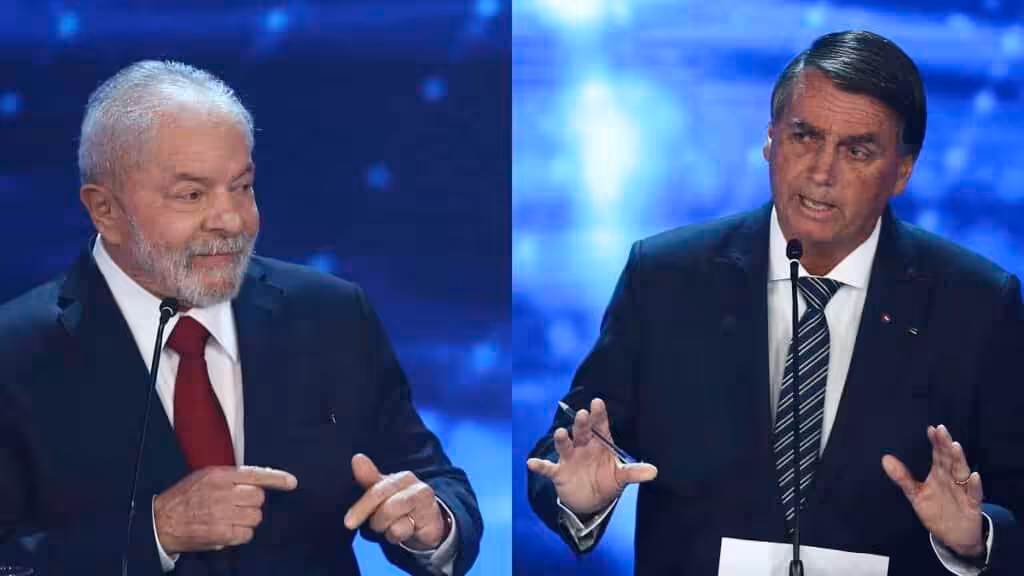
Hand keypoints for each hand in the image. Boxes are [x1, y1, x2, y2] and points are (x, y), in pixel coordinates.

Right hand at [154, 465, 297, 554]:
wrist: (160, 522)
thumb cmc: (183, 499)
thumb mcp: (204, 477)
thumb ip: (230, 477)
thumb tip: (257, 480)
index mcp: (219, 475)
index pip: (255, 474)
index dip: (277, 479)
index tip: (292, 482)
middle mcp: (222, 493)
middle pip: (258, 498)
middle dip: (253, 503)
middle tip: (239, 506)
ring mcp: (222, 514)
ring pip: (255, 517)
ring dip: (247, 519)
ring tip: (230, 518)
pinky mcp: (220, 534)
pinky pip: (247, 534)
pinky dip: (241, 534)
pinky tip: (228, 530)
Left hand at [343, 453, 447, 550]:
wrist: (426, 524)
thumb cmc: (400, 507)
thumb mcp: (382, 495)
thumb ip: (369, 479)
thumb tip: (357, 458)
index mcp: (399, 478)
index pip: (376, 490)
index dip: (361, 507)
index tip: (348, 522)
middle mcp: (413, 484)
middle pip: (384, 505)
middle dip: (375, 520)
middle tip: (375, 526)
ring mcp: (423, 498)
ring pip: (392, 516)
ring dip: (386, 527)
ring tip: (391, 526)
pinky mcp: (431, 515)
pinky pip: (405, 528)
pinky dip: (398, 534)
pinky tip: (404, 529)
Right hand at [526, 397, 656, 515]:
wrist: (589, 499)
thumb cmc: (606, 479)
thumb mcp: (621, 477)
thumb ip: (635, 472)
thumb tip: (655, 471)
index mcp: (599, 443)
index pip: (600, 425)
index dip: (599, 414)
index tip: (598, 402)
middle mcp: (583, 446)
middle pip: (582, 432)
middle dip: (582, 424)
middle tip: (583, 415)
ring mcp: (570, 458)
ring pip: (565, 445)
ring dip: (562, 439)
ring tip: (561, 433)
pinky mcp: (559, 473)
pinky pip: (548, 468)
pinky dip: (540, 466)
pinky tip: (531, 463)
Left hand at [882, 424, 985, 557]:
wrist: (954, 535)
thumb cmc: (936, 510)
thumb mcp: (915, 494)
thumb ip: (902, 477)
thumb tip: (885, 458)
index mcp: (940, 474)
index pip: (938, 454)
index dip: (936, 442)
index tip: (931, 429)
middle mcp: (952, 479)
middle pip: (950, 459)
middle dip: (946, 445)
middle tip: (941, 430)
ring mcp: (963, 490)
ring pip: (962, 472)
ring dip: (959, 460)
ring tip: (955, 446)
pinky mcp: (972, 505)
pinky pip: (974, 494)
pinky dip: (975, 485)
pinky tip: (973, 476)